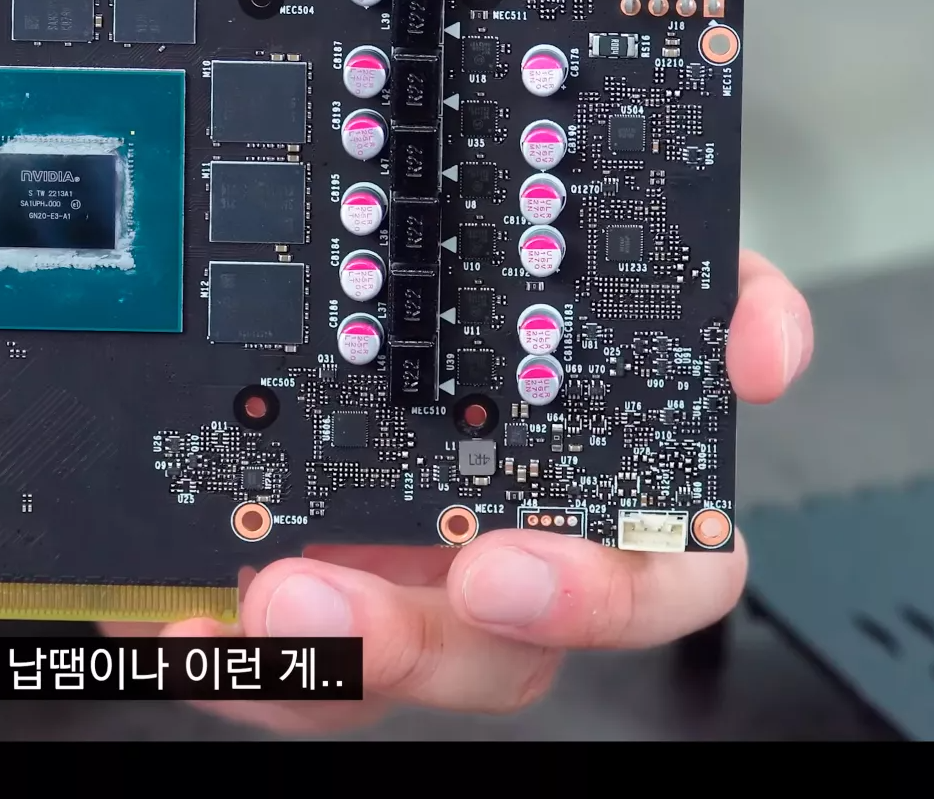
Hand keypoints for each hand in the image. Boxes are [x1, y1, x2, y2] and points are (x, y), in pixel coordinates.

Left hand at [105, 249, 810, 732]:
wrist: (330, 301)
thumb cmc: (488, 313)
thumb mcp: (592, 264)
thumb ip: (700, 289)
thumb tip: (761, 345)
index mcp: (594, 493)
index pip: (662, 579)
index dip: (608, 591)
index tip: (510, 565)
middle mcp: (500, 559)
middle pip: (509, 646)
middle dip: (426, 636)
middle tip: (379, 585)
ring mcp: (394, 590)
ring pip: (380, 670)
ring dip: (326, 652)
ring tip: (271, 599)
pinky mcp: (289, 604)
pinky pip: (263, 664)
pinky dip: (217, 653)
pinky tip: (172, 619)